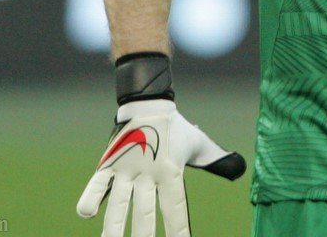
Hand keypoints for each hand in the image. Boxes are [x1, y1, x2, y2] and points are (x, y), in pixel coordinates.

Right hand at [77, 99, 245, 236]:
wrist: (148, 103)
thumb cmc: (177, 129)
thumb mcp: (199, 144)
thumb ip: (217, 160)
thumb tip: (240, 168)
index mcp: (171, 170)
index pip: (175, 208)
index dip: (178, 230)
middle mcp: (148, 172)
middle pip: (144, 212)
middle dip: (143, 236)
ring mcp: (126, 168)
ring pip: (118, 203)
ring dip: (113, 227)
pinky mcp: (108, 163)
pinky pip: (97, 182)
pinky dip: (90, 197)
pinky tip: (87, 213)